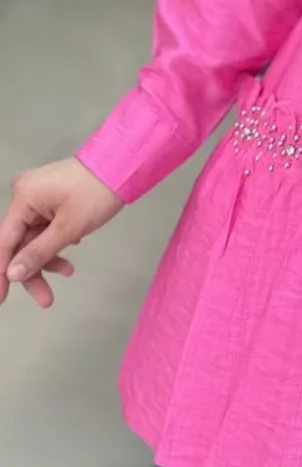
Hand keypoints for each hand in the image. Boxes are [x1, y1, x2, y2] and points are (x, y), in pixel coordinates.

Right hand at [0, 158, 122, 308]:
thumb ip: (38, 253)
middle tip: (46, 300)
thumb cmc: (97, 194)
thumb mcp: (68, 228)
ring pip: (34, 237)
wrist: (124, 166)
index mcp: (23, 198)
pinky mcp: (51, 199)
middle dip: (33, 271)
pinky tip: (73, 246)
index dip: (1, 273)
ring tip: (69, 271)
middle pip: (20, 243)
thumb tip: (11, 274)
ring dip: (48, 257)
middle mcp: (24, 195)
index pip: (3, 242)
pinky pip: (45, 227)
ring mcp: (38, 196)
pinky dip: (56, 242)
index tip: (1, 299)